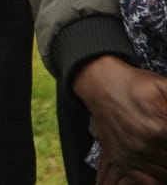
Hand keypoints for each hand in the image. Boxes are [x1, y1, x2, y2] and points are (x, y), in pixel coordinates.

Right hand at [73, 55, 166, 182]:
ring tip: (165, 147)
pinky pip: (148, 181)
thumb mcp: (164, 86)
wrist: (99, 83)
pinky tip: (163, 166)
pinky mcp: (122, 160)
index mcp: (160, 128)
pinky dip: (160, 179)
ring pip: (166, 174)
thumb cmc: (135, 84)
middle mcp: (146, 145)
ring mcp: (132, 155)